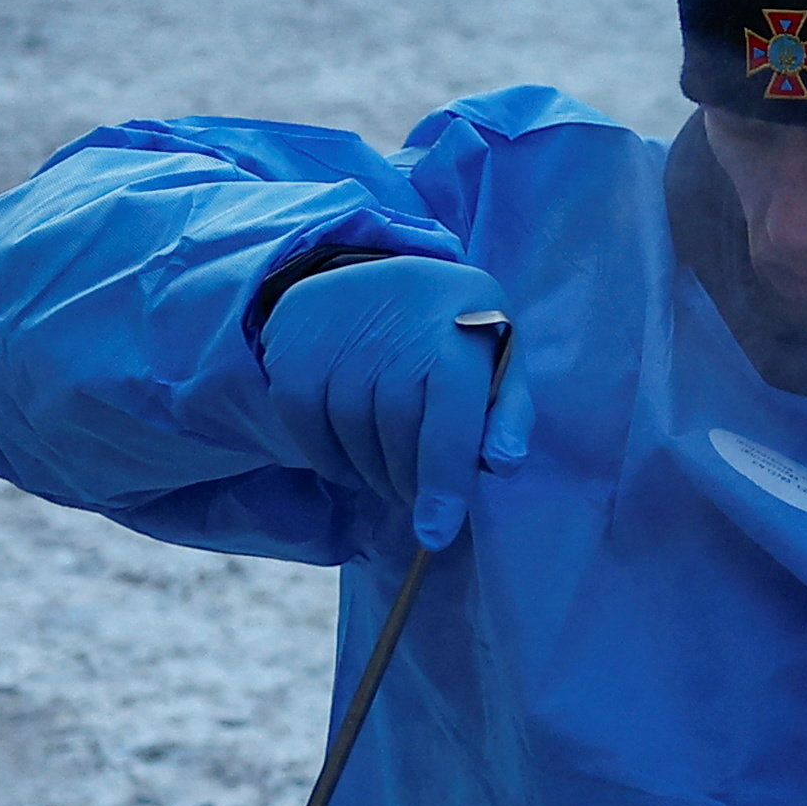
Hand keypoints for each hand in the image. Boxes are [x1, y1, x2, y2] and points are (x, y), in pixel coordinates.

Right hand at [254, 256, 523, 547]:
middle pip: (399, 433)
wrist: (372, 272)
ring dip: (373, 474)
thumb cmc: (452, 333)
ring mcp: (339, 336)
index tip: (436, 533)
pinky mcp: (296, 352)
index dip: (445, 479)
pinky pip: (309, 430)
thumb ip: (509, 413)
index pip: (451, 417)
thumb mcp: (498, 358)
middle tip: (418, 498)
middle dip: (411, 481)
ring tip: (390, 477)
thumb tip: (504, 464)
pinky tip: (354, 461)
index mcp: (460, 328)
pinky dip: (332, 461)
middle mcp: (397, 326)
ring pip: (353, 434)